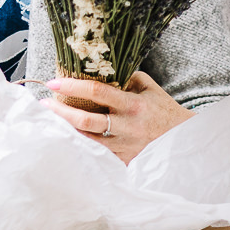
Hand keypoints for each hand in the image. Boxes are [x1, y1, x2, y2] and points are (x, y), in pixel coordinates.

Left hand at [43, 71, 191, 163]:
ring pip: (87, 141)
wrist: (186, 141)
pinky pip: (97, 155)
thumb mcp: (149, 88)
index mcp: (133, 105)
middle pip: (85, 121)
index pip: (96, 92)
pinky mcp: (125, 161)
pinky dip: (80, 146)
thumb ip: (126, 77)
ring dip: (65, 131)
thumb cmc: (164, 110)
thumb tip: (97, 68)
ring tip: (48, 121)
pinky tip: (65, 139)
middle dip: (59, 112)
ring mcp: (125, 147)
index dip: (72, 86)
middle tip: (43, 105)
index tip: (52, 83)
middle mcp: (127, 127)